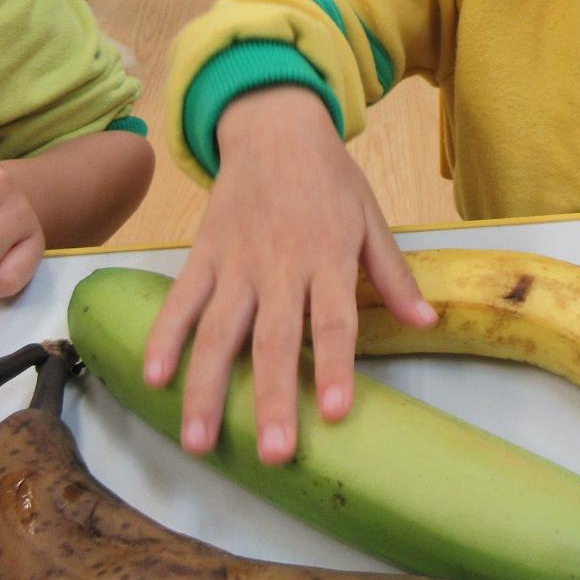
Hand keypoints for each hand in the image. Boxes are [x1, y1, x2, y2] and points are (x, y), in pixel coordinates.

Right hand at [143, 88, 437, 464]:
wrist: (274, 127)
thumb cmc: (329, 178)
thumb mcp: (371, 218)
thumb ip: (393, 275)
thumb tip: (427, 323)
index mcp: (329, 257)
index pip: (333, 321)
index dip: (335, 367)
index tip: (335, 413)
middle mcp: (280, 265)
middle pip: (274, 340)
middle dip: (272, 398)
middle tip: (271, 452)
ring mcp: (236, 262)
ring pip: (218, 331)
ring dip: (206, 388)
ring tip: (199, 440)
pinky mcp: (202, 254)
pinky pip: (180, 300)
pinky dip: (163, 336)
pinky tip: (152, 378)